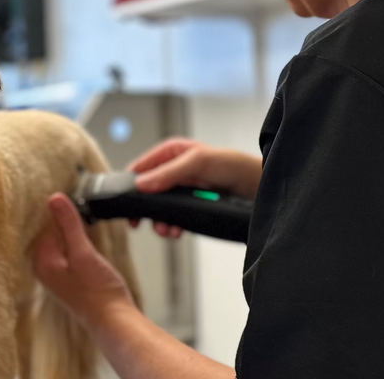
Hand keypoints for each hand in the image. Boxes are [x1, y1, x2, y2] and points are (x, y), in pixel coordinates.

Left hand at [31, 193, 136, 329]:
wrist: (113, 319)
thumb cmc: (99, 291)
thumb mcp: (83, 252)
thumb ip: (68, 224)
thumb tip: (54, 198)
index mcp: (42, 262)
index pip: (44, 225)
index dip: (60, 211)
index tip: (73, 198)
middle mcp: (45, 268)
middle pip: (50, 233)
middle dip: (64, 220)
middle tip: (81, 207)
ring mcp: (56, 274)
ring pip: (60, 242)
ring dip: (72, 230)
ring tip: (86, 220)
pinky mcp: (68, 277)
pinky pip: (67, 251)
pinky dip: (76, 242)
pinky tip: (88, 238)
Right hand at [126, 138, 262, 237]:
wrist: (256, 188)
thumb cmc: (232, 165)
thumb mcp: (198, 163)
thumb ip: (169, 173)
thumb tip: (141, 184)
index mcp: (172, 152)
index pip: (141, 167)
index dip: (132, 183)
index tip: (127, 201)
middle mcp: (174, 170)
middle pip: (147, 191)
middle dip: (146, 208)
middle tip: (140, 223)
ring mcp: (182, 190)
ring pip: (159, 208)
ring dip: (159, 221)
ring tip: (165, 229)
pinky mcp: (190, 206)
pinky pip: (173, 218)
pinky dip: (171, 226)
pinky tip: (176, 231)